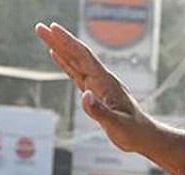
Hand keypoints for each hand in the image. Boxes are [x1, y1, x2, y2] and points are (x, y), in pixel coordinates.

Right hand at [35, 23, 184, 174]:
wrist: (144, 136)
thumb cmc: (133, 131)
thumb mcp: (116, 125)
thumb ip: (100, 111)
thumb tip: (85, 96)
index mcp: (106, 83)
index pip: (84, 57)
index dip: (68, 43)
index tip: (53, 29)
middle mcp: (101, 80)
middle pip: (77, 55)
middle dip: (59, 41)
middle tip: (40, 27)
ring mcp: (98, 85)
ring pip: (75, 62)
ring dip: (60, 48)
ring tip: (45, 35)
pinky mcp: (95, 92)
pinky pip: (77, 73)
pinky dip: (66, 63)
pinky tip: (57, 55)